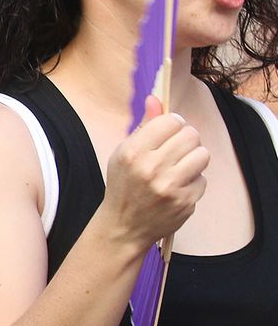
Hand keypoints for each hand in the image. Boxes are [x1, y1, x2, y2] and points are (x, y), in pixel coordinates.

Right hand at [97, 96, 207, 248]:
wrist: (123, 226)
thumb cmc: (123, 186)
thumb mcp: (124, 154)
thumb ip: (144, 126)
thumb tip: (155, 98)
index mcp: (132, 152)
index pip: (170, 121)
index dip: (173, 124)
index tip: (168, 133)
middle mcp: (151, 168)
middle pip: (190, 135)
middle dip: (186, 140)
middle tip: (176, 151)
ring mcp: (169, 187)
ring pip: (203, 155)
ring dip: (194, 159)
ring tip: (180, 168)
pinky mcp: (184, 202)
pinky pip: (203, 179)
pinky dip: (193, 182)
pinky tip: (178, 188)